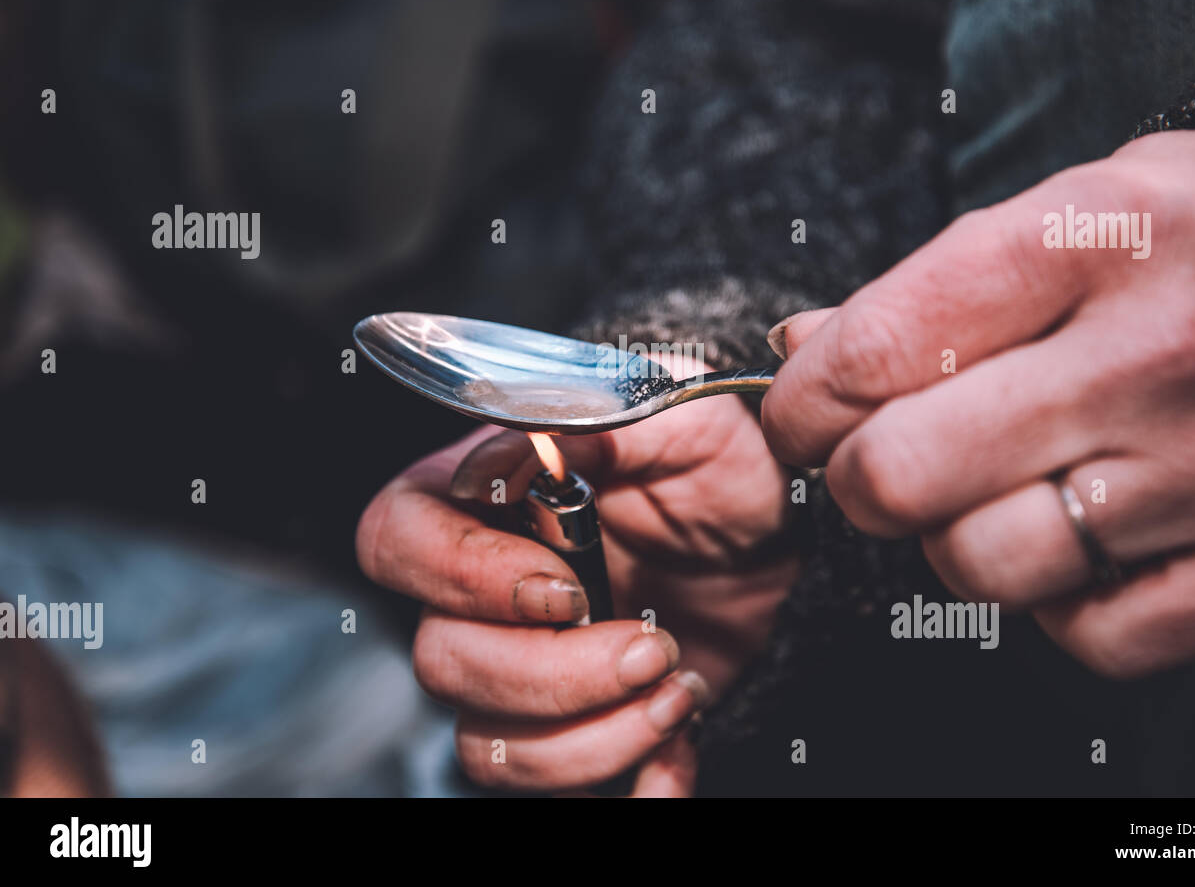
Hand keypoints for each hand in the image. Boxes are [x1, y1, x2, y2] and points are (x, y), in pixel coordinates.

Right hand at [357, 357, 797, 793]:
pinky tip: (680, 750)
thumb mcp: (682, 421)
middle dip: (554, 674)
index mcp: (486, 497)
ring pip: (487, 744)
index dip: (466, 577)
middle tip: (649, 646)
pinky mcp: (570, 727)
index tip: (567, 590)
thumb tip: (530, 440)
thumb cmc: (723, 466)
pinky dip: (625, 787)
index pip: (398, 539)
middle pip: (441, 659)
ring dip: (592, 738)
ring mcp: (520, 667)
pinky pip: (549, 789)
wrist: (782, 545)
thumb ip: (601, 418)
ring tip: (676, 692)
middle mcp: (483, 591)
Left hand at [764, 130, 1194, 677]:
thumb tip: (798, 348)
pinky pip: (1089, 635)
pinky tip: (1083, 542)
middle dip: (858, 477)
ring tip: (994, 495)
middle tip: (880, 461)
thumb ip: (934, 282)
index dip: (800, 399)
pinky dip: (1058, 603)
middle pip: (903, 471)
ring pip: (983, 565)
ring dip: (954, 541)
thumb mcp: (1081, 207)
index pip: (877, 348)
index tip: (799, 414)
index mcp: (1100, 238)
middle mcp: (1159, 357)